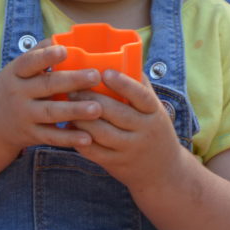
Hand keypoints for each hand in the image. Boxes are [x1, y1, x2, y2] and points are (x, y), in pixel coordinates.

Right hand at [0, 42, 102, 150]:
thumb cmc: (13, 88)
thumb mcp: (17, 70)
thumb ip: (38, 54)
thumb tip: (61, 38)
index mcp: (16, 73)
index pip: (29, 62)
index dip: (46, 57)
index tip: (64, 51)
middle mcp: (18, 94)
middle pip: (46, 86)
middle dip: (72, 81)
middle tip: (95, 76)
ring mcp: (24, 116)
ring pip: (51, 113)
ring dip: (75, 111)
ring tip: (97, 108)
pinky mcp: (31, 135)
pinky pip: (51, 137)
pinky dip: (69, 138)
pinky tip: (88, 138)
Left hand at [69, 69, 181, 192]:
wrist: (162, 172)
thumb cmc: (153, 131)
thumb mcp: (154, 110)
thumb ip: (140, 87)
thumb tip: (121, 57)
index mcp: (155, 113)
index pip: (140, 96)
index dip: (122, 83)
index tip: (104, 72)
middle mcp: (144, 131)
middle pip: (115, 113)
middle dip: (91, 98)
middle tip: (73, 87)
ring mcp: (130, 149)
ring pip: (101, 132)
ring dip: (81, 118)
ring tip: (67, 105)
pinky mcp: (116, 164)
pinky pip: (93, 151)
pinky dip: (79, 138)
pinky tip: (69, 127)